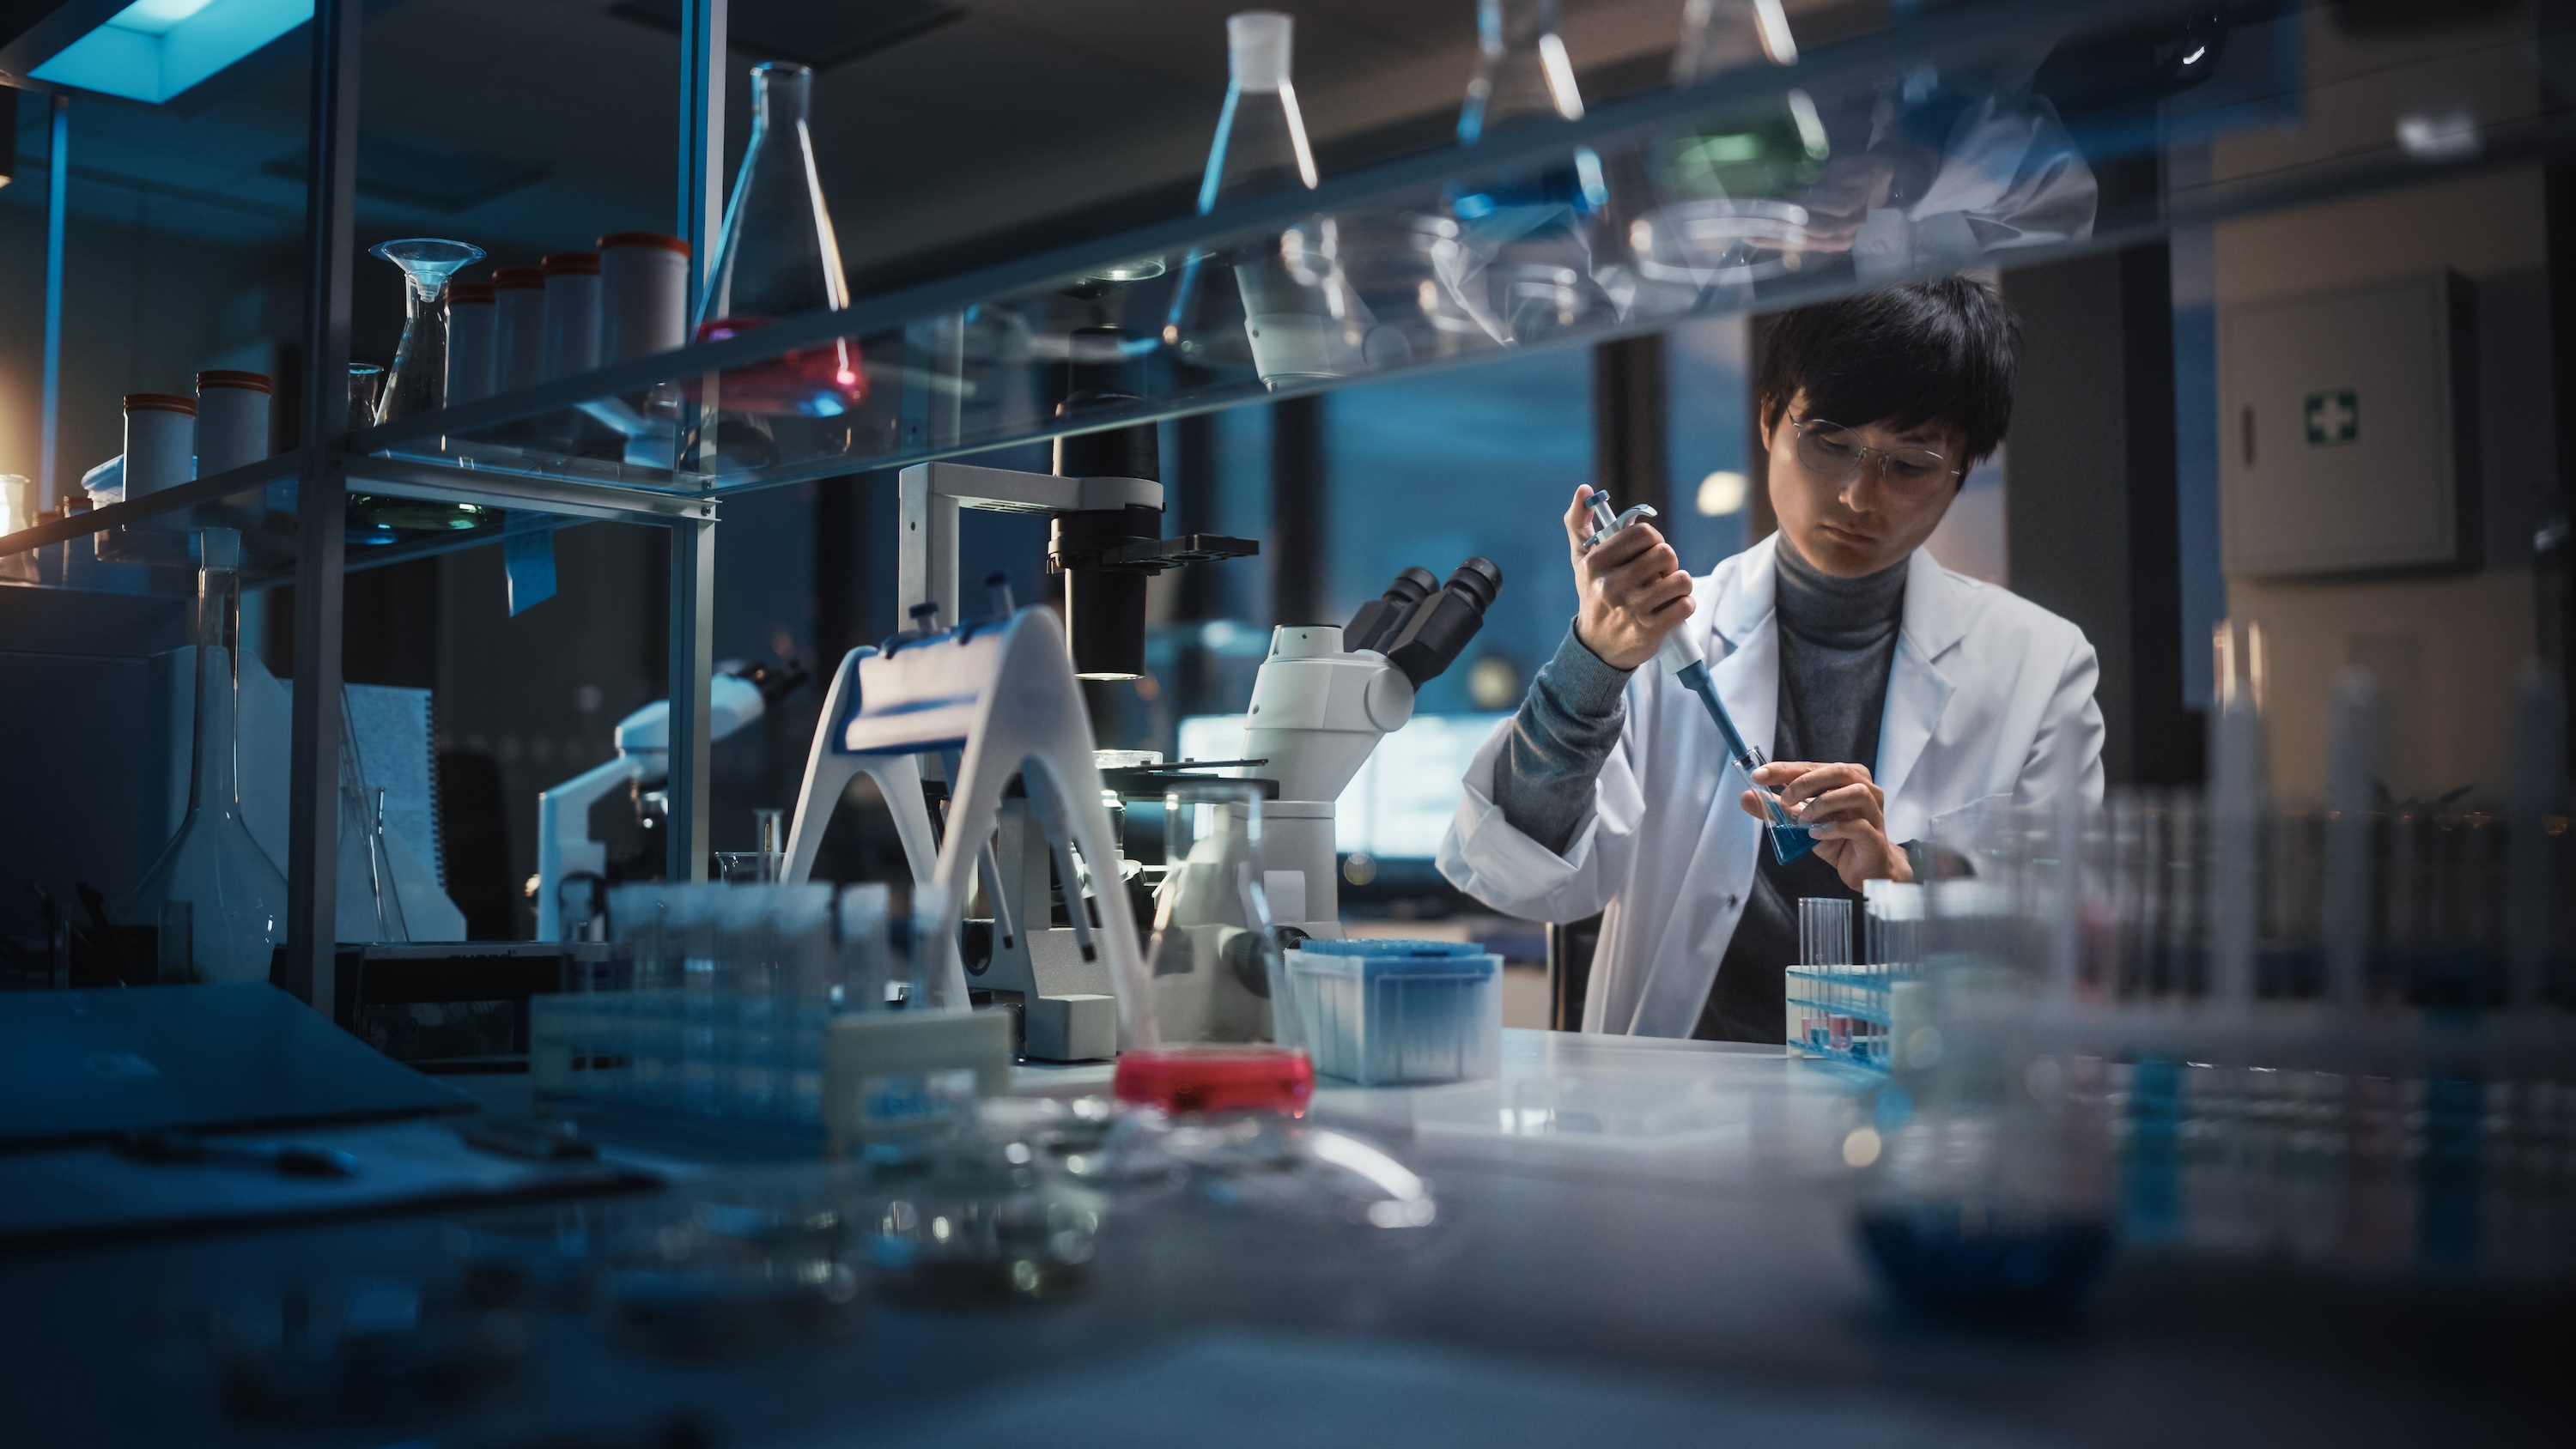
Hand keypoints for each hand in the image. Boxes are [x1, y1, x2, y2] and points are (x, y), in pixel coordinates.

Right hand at [1565, 485, 1693, 670]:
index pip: (1644, 533)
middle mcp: (1612, 585)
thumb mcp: (1581, 559)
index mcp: (1597, 563)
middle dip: (1667, 563)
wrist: (1597, 647)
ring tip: (1665, 591)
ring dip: (1679, 584)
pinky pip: (1686, 605)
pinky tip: (1671, 608)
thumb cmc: (1594, 594)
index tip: (1647, 552)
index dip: (1653, 540)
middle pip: (1666, 553)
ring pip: (1681, 579)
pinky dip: (1684, 605)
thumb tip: (1583, 489)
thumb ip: (1579, 522)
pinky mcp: (1650, 630)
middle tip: (1657, 574)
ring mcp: (1632, 609)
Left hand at [1738, 760, 1911, 889]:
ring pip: (1856, 792)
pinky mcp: (1875, 837)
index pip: (1813, 766)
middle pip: (1838, 771)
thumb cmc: (1837, 840)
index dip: (1785, 769)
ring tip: (1802, 819)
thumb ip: (1776, 810)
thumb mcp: (1802, 824)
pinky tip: (1815, 834)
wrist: (1866, 870)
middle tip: (1783, 798)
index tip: (1759, 775)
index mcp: (1846, 779)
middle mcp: (1865, 789)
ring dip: (1823, 803)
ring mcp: (1874, 812)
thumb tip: (1746, 797)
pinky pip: (1858, 825)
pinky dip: (1833, 828)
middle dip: (1805, 781)